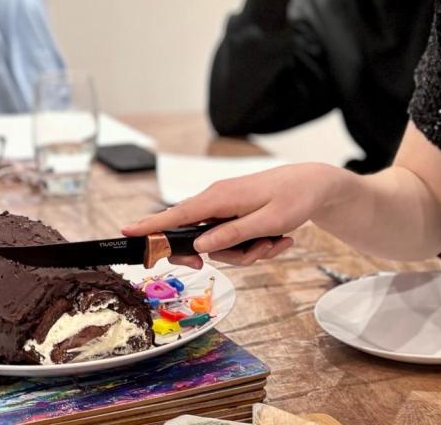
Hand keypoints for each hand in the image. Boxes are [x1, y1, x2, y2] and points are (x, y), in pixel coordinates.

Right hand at [122, 163, 341, 268]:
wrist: (315, 185)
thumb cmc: (294, 198)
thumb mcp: (266, 222)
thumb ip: (232, 235)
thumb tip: (199, 247)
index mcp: (219, 198)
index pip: (176, 215)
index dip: (150, 226)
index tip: (126, 233)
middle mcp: (217, 200)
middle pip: (194, 238)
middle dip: (223, 255)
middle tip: (253, 253)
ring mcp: (226, 208)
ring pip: (220, 245)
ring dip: (248, 252)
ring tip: (276, 241)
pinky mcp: (235, 214)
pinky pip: (234, 240)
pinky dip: (256, 246)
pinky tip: (279, 239)